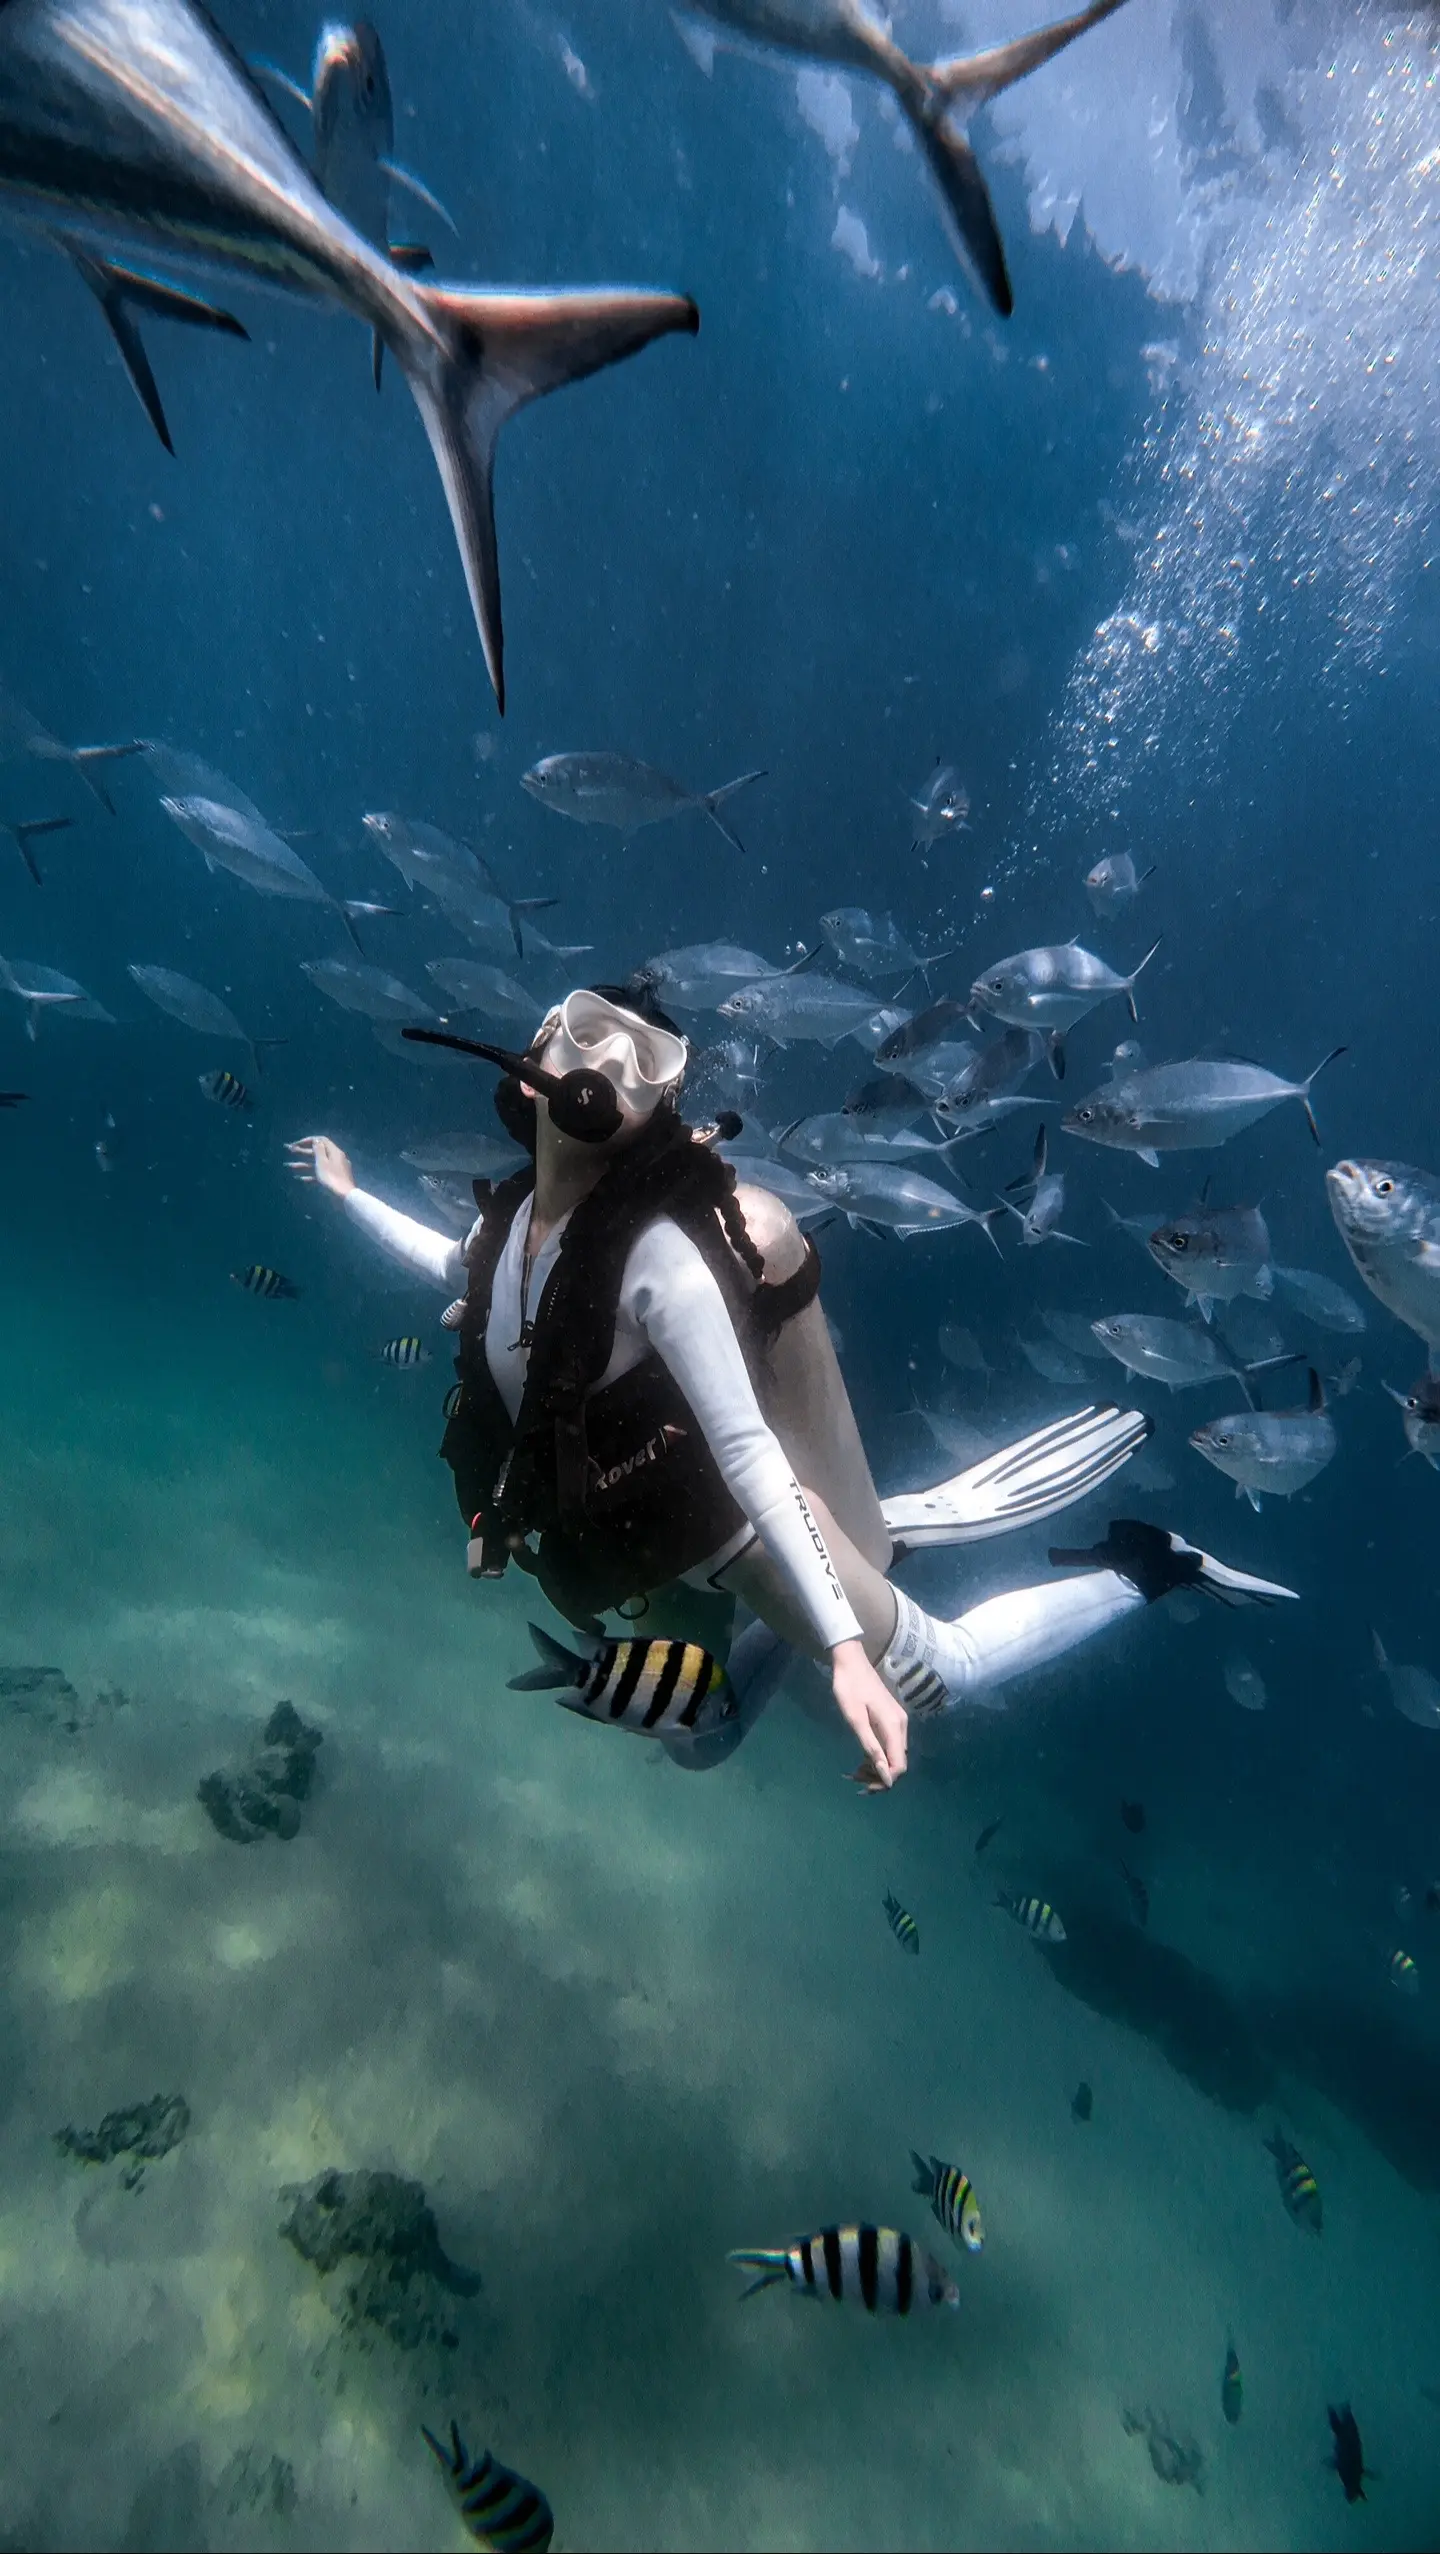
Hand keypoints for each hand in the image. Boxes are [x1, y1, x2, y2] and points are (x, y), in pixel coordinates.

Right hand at [286, 1135, 354, 1198]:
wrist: (344, 1197)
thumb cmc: (331, 1178)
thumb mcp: (322, 1162)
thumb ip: (318, 1150)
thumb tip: (316, 1140)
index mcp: (334, 1152)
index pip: (321, 1140)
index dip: (308, 1140)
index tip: (297, 1144)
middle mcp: (335, 1158)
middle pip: (318, 1152)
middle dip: (303, 1151)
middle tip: (290, 1150)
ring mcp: (335, 1169)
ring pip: (317, 1164)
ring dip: (303, 1164)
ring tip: (289, 1165)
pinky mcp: (333, 1179)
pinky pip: (321, 1174)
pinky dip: (310, 1175)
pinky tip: (300, 1178)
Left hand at [830, 1637, 907, 1790]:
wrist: (850, 1661)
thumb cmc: (849, 1688)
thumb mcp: (855, 1719)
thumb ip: (871, 1747)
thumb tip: (886, 1775)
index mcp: (894, 1727)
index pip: (899, 1765)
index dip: (885, 1780)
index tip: (865, 1787)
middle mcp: (900, 1726)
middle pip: (897, 1762)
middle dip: (879, 1776)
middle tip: (855, 1779)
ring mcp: (897, 1722)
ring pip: (892, 1755)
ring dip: (876, 1767)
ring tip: (854, 1772)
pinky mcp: (890, 1719)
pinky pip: (888, 1745)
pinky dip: (876, 1756)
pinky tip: (861, 1760)